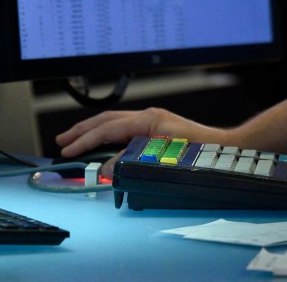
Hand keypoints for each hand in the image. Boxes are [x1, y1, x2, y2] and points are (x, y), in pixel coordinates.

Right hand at [55, 107, 228, 176]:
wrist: (223, 149)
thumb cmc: (197, 152)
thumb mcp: (158, 158)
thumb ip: (130, 161)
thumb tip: (106, 169)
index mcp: (147, 119)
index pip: (107, 128)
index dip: (84, 140)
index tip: (68, 151)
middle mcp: (149, 116)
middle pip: (107, 120)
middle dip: (83, 130)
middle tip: (62, 141)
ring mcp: (153, 121)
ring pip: (115, 122)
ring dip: (94, 131)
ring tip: (76, 140)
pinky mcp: (157, 129)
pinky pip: (125, 128)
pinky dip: (108, 135)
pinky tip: (103, 143)